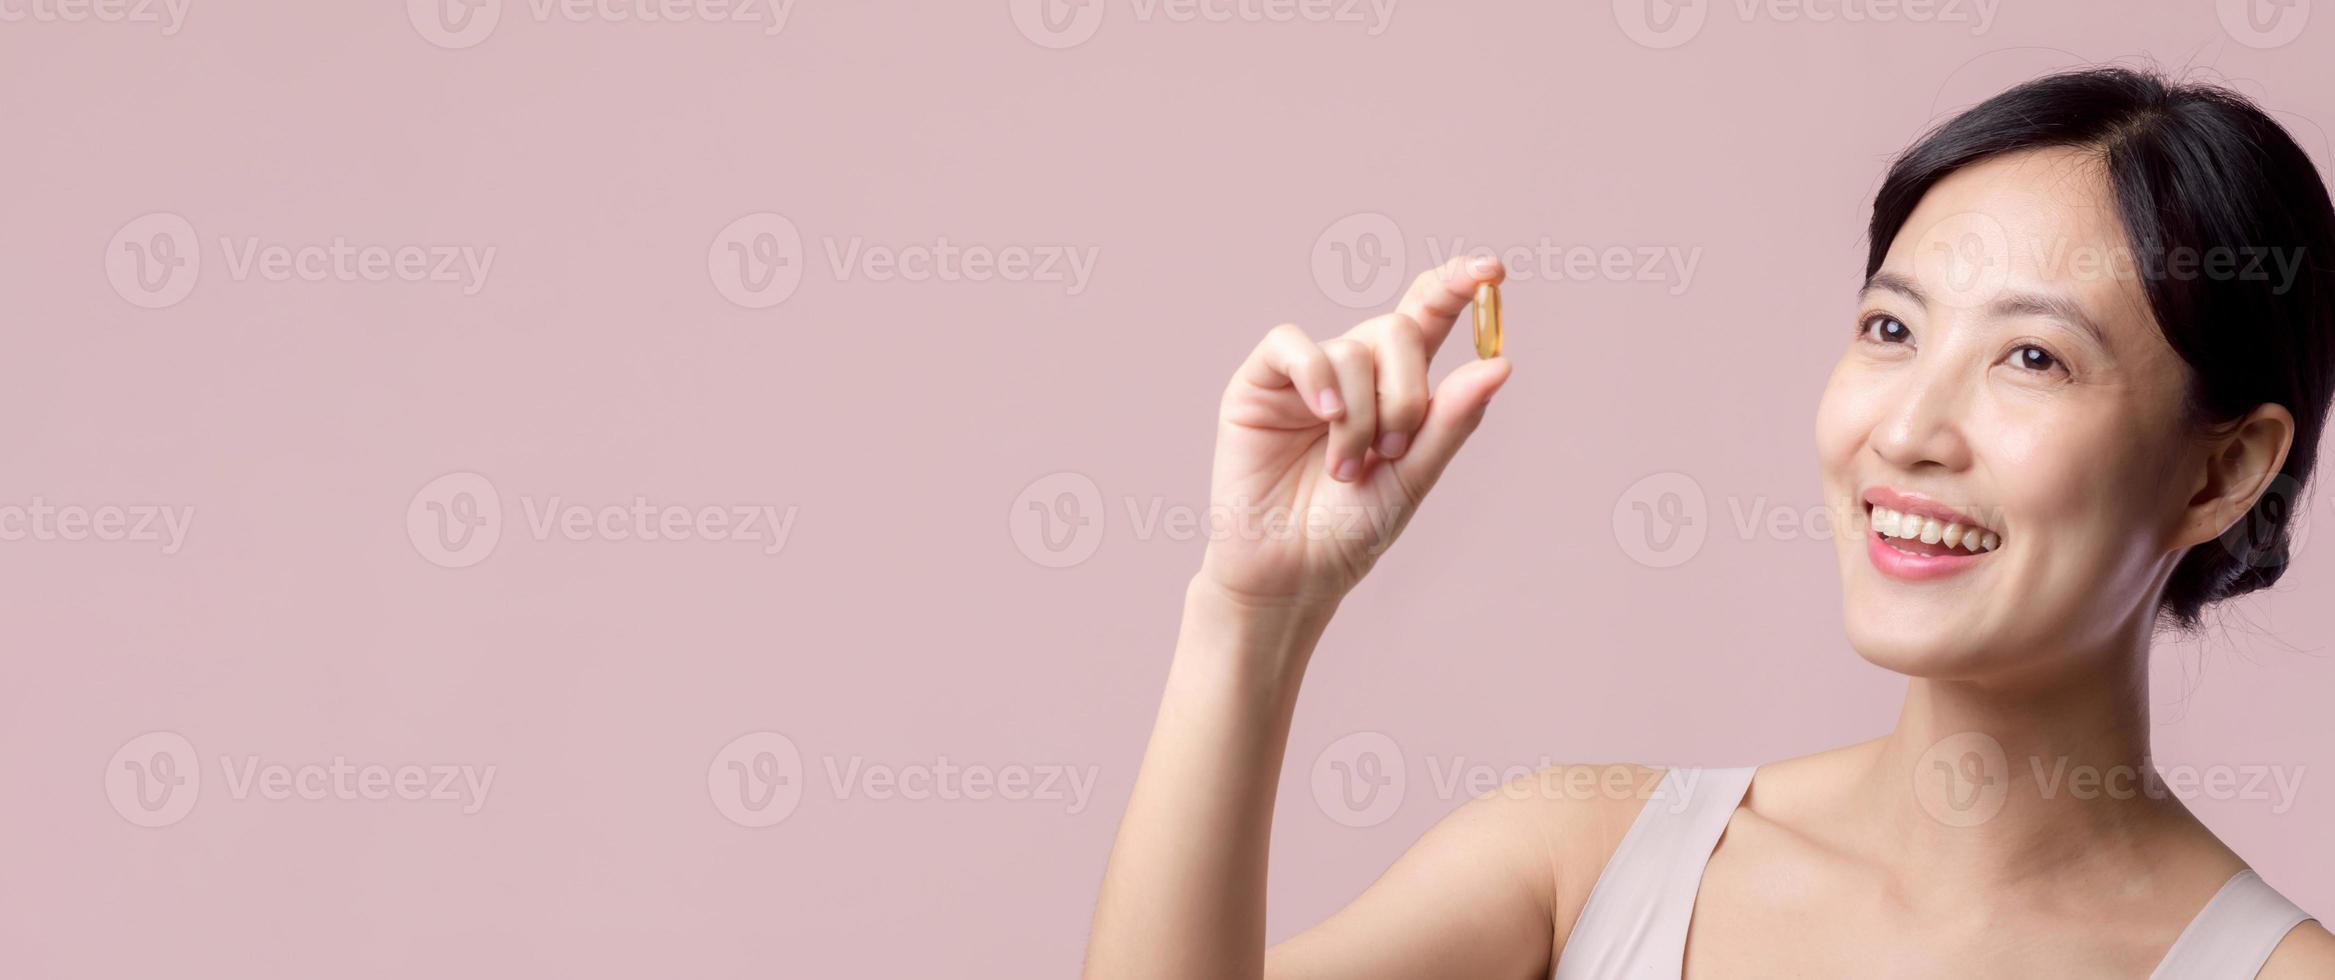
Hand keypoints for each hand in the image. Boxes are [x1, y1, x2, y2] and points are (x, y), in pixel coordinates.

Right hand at [1198, 255, 1511, 606]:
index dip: (1455, 286)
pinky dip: (1317, 376)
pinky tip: (1326, 418)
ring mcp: (1305, 376)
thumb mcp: (1412, 479)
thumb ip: (1451, 422)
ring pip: (1351, 348)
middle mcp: (1352, 372)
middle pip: (1397, 329)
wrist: (1291, 574)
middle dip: (1407, 388)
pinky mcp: (1258, 385)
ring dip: (1360, 414)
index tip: (1490, 270)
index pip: (1428, 317)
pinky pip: (1293, 346)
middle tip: (1394, 449)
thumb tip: (1500, 364)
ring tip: (1347, 469)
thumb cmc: (1350, 532)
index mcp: (1395, 387)